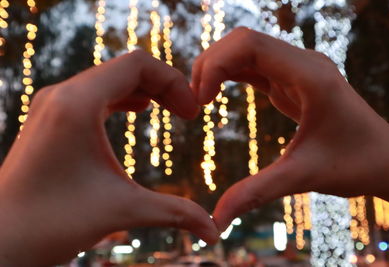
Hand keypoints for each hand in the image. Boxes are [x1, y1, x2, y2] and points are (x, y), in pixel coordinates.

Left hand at [0, 50, 217, 265]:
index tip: (192, 114)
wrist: (0, 242)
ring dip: (143, 89)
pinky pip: (93, 92)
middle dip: (163, 86)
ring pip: (108, 78)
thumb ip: (175, 214)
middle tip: (187, 112)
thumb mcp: (122, 211)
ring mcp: (51, 104)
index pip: (137, 64)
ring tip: (169, 108)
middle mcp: (61, 95)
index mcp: (78, 104)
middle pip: (125, 68)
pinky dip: (122, 96)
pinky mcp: (49, 118)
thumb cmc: (51, 224)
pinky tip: (137, 108)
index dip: (173, 82)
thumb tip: (214, 232)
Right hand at [191, 27, 388, 230]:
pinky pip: (253, 66)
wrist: (385, 159)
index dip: (215, 65)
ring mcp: (297, 70)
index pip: (249, 45)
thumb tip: (215, 221)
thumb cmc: (355, 165)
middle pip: (243, 41)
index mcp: (310, 75)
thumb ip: (257, 193)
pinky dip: (229, 75)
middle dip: (210, 64)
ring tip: (199, 99)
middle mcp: (303, 63)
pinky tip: (214, 95)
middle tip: (194, 101)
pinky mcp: (292, 81)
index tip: (201, 101)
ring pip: (246, 50)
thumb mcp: (303, 177)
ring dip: (217, 68)